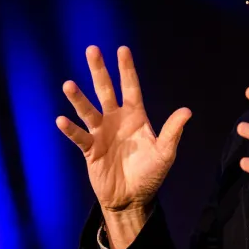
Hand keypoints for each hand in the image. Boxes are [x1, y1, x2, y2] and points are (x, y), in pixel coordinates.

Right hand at [56, 46, 191, 242]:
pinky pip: (79, 136)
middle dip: (99, 71)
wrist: (132, 199)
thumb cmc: (150, 174)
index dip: (127, 69)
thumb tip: (187, 111)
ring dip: (78, 99)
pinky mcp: (90, 149)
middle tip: (92, 49)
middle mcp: (116, 120)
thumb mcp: (165, 153)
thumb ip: (173, 132)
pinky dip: (71, 129)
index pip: (130, 87)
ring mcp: (101, 133)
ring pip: (88, 110)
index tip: (122, 49)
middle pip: (105, 90)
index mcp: (135, 117)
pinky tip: (61, 120)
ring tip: (68, 85)